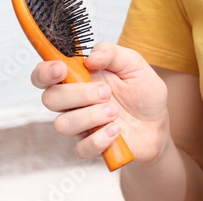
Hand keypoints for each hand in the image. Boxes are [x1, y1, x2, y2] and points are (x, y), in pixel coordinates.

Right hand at [30, 41, 168, 162]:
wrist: (158, 122)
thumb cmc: (143, 91)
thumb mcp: (133, 63)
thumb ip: (111, 53)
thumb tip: (90, 57)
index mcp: (79, 78)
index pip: (44, 75)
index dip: (44, 72)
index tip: (61, 69)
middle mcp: (74, 102)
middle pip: (50, 99)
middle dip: (78, 94)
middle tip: (106, 92)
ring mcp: (81, 125)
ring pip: (62, 125)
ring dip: (90, 116)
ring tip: (114, 112)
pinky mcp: (91, 146)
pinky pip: (81, 148)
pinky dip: (100, 139)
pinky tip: (116, 131)